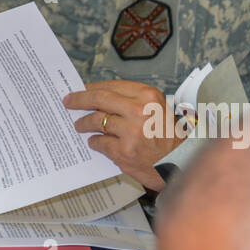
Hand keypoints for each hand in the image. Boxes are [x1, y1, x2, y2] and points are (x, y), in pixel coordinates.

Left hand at [63, 80, 178, 190]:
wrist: (180, 162)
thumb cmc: (168, 136)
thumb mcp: (157, 109)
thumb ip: (131, 101)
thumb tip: (99, 96)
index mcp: (147, 95)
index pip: (111, 86)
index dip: (92, 88)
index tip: (80, 89)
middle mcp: (139, 110)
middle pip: (99, 99)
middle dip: (79, 99)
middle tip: (68, 102)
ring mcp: (131, 131)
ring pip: (96, 121)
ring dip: (84, 123)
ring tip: (79, 125)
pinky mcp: (124, 150)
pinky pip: (100, 142)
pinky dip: (94, 142)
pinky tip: (93, 142)